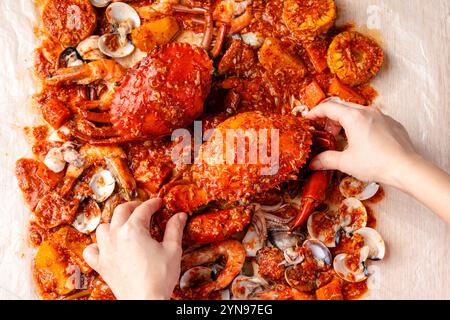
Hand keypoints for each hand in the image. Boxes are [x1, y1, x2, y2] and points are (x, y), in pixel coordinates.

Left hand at [83, 198, 186, 299]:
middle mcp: (116, 236)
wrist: (145, 301)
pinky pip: (91, 250)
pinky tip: (105, 246)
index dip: (153, 203)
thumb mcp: (172, 250)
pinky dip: (96, 246)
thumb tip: (180, 215)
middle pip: (120, 211)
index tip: (159, 203)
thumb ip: (174, 229)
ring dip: (114, 223)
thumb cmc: (160, 276)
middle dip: (133, 206)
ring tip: (124, 225)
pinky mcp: (101, 265)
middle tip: (143, 208)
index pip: (143, 209)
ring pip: (103, 227)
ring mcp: (105, 250)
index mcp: (133, 229)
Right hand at [307, 99, 449, 224]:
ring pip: (358, 111)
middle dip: (331, 117)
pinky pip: (372, 118)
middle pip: (343, 107)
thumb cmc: (376, 163)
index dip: (315, 112)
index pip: (328, 107)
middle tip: (325, 131)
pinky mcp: (392, 123)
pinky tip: (362, 140)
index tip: (308, 118)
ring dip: (346, 120)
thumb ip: (327, 160)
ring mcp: (382, 116)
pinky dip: (362, 124)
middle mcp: (367, 111)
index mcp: (353, 117)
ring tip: (343, 136)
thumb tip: (314, 163)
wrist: (406, 167)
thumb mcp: (346, 162)